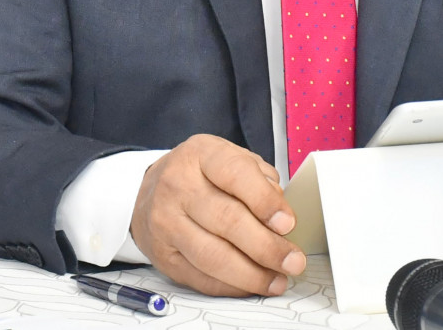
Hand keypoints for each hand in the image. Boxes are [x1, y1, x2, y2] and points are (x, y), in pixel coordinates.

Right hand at [130, 134, 305, 296]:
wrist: (149, 191)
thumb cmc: (200, 175)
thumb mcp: (229, 159)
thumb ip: (259, 180)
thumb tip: (281, 218)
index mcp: (200, 155)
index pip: (235, 175)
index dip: (264, 201)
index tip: (288, 224)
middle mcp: (177, 187)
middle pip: (227, 221)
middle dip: (266, 247)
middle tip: (293, 261)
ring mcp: (165, 223)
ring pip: (212, 256)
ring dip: (251, 274)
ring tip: (278, 280)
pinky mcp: (163, 256)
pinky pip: (200, 278)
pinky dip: (232, 287)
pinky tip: (252, 285)